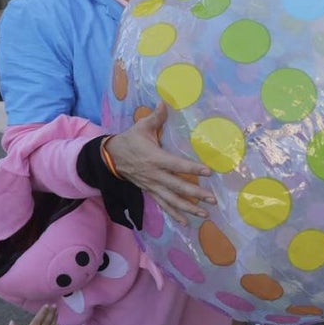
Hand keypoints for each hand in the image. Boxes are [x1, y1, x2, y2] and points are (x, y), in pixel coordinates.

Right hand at [106, 102, 215, 224]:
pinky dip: (174, 214)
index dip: (192, 169)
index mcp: (155, 158)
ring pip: (172, 200)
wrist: (111, 157)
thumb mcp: (141, 126)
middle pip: (177, 187)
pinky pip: (163, 205)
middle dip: (195, 194)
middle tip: (212, 199)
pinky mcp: (150, 191)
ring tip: (204, 214)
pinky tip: (186, 222)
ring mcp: (152, 186)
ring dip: (188, 208)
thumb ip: (156, 116)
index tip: (208, 172)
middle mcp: (155, 175)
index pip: (177, 165)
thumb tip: (165, 102)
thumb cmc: (130, 140)